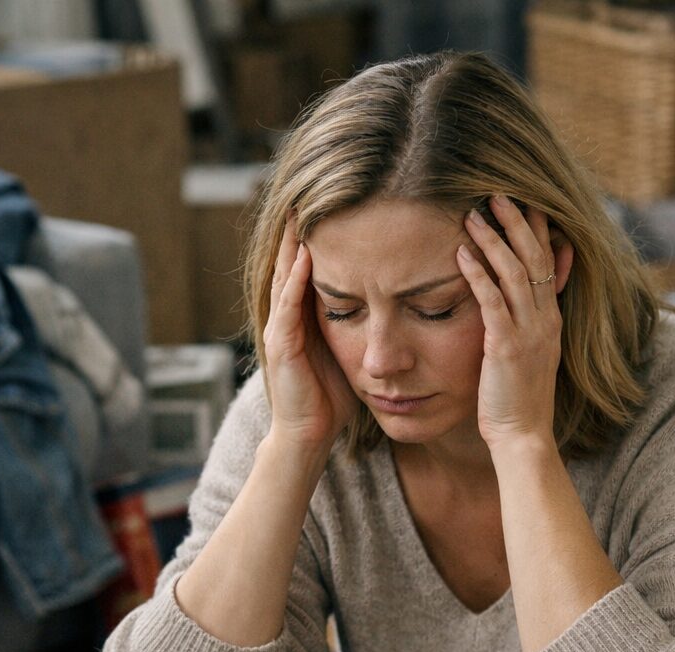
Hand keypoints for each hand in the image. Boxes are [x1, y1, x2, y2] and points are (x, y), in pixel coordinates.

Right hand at [263, 214, 358, 450]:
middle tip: (307, 192)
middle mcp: (287, 317)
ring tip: (299, 211)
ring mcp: (280, 329)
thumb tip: (393, 305)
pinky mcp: (281, 345)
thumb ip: (361, 326)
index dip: (316, 237)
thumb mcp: (350, 352)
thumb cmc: (331, 399)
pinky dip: (295, 279)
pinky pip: (288, 305)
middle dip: (298, 229)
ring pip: (285, 276)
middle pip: (291, 262)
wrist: (309, 435)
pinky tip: (304, 255)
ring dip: (291, 243)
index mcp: (303, 317)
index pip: (307, 267)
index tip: (331, 205)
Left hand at [457, 195, 574, 450]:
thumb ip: (531, 323)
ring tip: (474, 214)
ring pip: (516, 272)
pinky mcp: (507, 346)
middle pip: (535, 258)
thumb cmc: (518, 400)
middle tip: (497, 193)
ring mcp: (529, 332)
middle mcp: (545, 320)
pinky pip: (493, 302)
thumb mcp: (531, 355)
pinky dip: (479, 275)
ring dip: (494, 240)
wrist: (524, 436)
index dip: (536, 231)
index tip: (524, 202)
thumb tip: (520, 305)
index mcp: (550, 320)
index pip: (548, 263)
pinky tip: (462, 254)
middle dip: (516, 223)